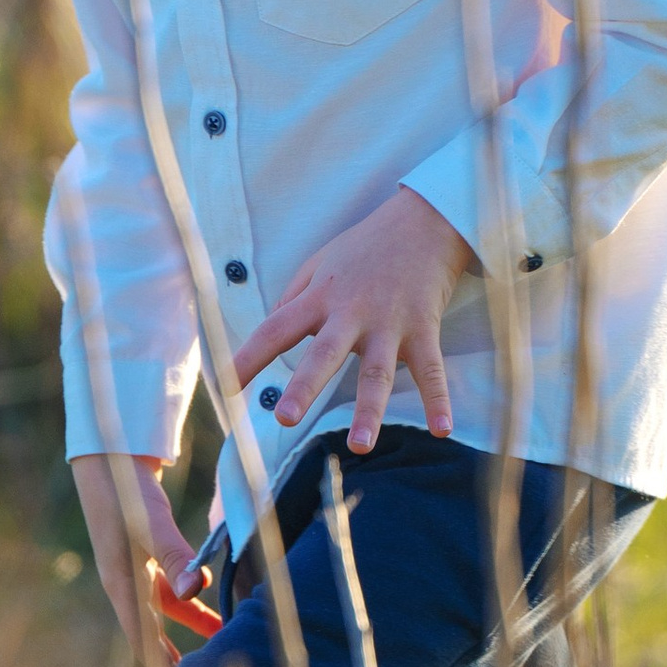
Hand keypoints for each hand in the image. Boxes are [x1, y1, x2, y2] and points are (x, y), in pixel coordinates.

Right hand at [70, 450, 199, 663]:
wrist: (109, 455)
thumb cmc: (125, 490)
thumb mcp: (151, 523)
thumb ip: (175, 556)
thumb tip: (197, 590)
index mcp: (122, 584)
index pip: (143, 640)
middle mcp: (127, 583)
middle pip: (154, 633)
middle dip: (174, 660)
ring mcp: (137, 569)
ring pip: (168, 610)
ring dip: (194, 626)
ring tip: (221, 644)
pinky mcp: (147, 554)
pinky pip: (172, 588)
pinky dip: (192, 599)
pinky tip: (212, 602)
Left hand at [231, 185, 474, 452]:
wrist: (423, 221)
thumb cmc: (365, 246)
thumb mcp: (319, 262)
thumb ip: (293, 296)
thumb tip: (270, 328)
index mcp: (320, 296)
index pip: (276, 329)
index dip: (249, 357)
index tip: (225, 387)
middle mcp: (352, 311)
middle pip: (325, 354)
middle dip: (305, 386)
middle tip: (285, 419)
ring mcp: (390, 322)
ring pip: (377, 371)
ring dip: (370, 410)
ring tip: (361, 445)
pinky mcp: (423, 327)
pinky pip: (431, 369)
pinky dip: (438, 398)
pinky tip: (441, 428)